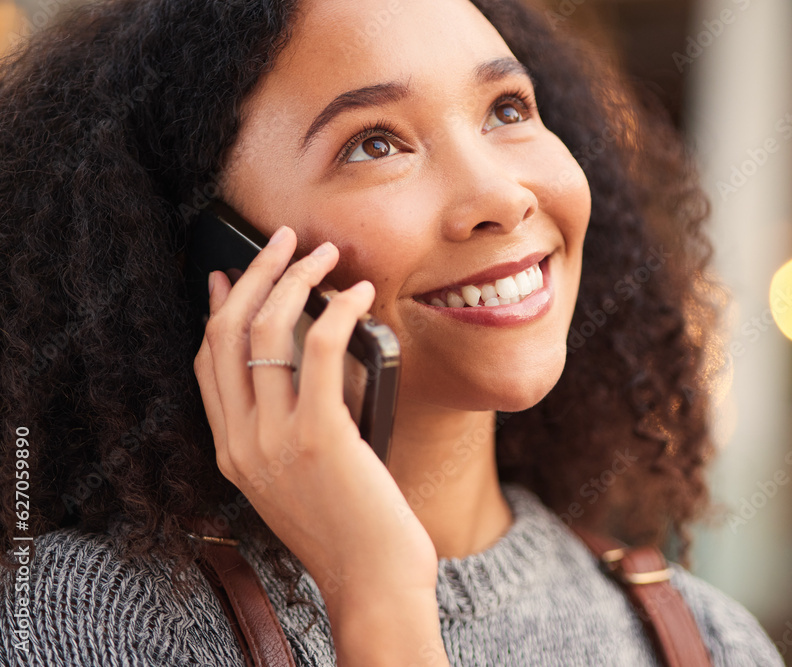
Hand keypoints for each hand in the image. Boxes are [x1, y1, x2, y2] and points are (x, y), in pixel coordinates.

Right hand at [192, 225, 440, 639]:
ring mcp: (275, 441)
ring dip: (295, 279)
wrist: (372, 582)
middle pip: (228, 334)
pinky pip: (318, 350)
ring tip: (326, 254)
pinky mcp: (320, 437)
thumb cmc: (351, 528)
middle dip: (253, 274)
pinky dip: (338, 310)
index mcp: (232, 452)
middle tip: (283, 240)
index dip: (217, 310)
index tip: (228, 274)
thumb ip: (290, 427)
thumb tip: (310, 361)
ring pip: (266, 332)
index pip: (207, 364)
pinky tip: (359, 293)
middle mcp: (241, 443)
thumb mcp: (301, 477)